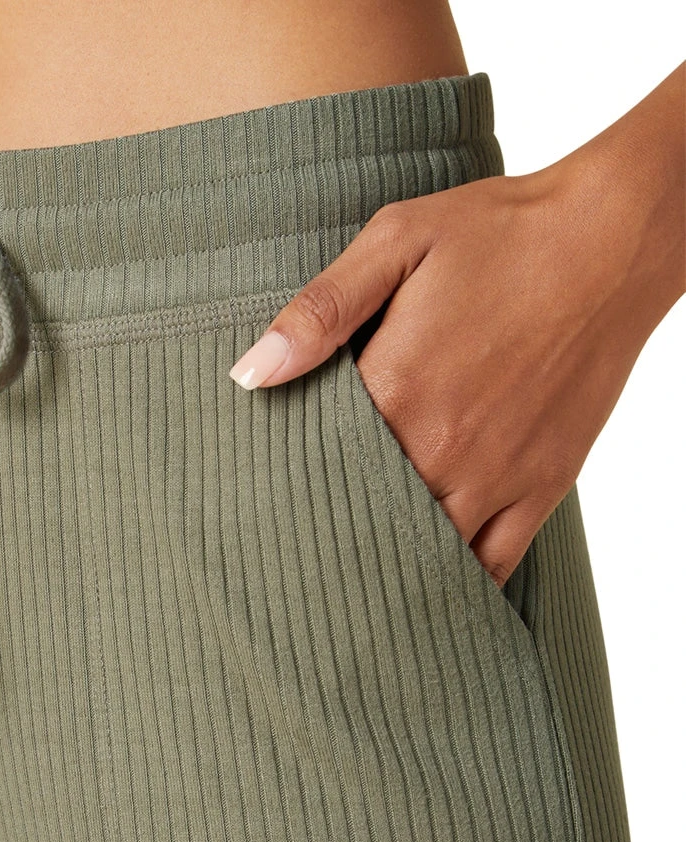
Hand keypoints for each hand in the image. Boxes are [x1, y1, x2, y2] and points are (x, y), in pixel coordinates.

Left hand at [228, 156, 668, 586]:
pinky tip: (426, 585)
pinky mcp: (542, 486)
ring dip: (385, 563)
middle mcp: (442, 448)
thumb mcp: (397, 241)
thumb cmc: (503, 234)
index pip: (314, 465)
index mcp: (395, 390)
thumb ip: (320, 311)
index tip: (262, 498)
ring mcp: (495, 476)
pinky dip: (457, 581)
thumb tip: (250, 372)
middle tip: (295, 548)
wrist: (614, 239)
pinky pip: (494, 563)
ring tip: (349, 575)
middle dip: (328, 532)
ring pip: (423, 551)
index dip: (285, 484)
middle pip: (362, 519)